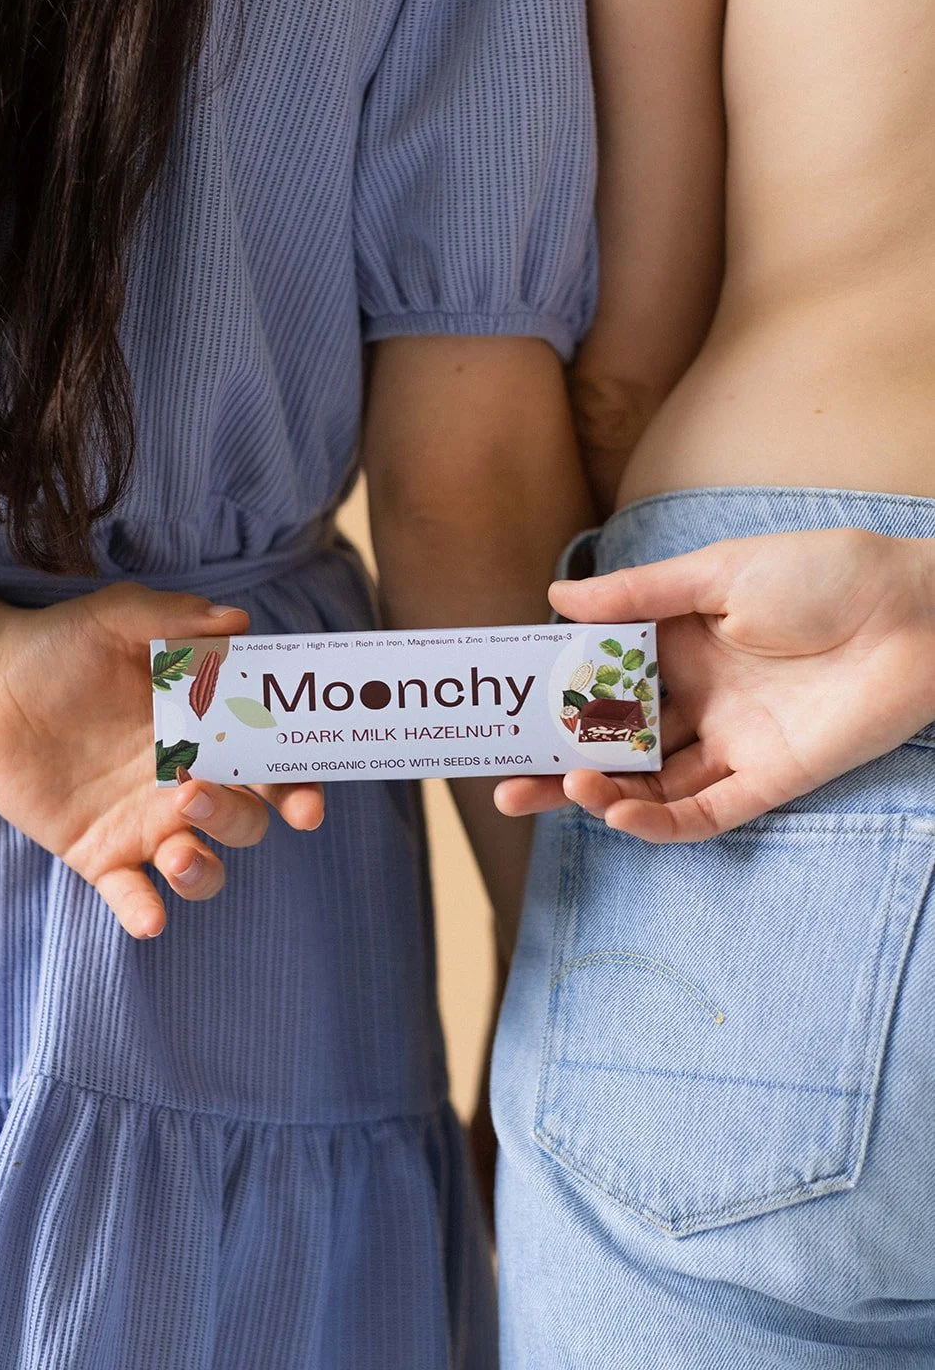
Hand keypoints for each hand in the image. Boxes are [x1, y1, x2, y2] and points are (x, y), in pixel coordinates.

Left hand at [0, 583, 323, 936]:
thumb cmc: (62, 646)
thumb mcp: (116, 618)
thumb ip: (174, 617)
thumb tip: (237, 622)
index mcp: (208, 733)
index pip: (272, 766)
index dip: (298, 786)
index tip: (305, 802)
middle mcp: (187, 783)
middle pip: (246, 821)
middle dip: (243, 819)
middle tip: (199, 793)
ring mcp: (146, 824)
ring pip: (202, 868)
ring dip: (203, 872)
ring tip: (175, 855)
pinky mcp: (100, 854)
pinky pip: (133, 896)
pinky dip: (145, 913)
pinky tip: (149, 920)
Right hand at [495, 528, 934, 840]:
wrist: (917, 613)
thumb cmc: (825, 573)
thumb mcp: (718, 572)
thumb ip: (636, 596)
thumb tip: (556, 596)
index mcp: (680, 645)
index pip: (601, 683)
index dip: (552, 701)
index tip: (501, 710)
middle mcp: (699, 699)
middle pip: (614, 746)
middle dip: (557, 767)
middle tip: (502, 782)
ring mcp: (732, 743)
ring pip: (650, 786)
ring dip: (601, 795)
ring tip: (558, 789)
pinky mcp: (769, 779)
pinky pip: (705, 813)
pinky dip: (659, 821)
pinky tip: (618, 813)